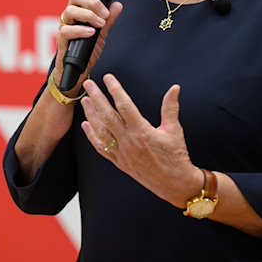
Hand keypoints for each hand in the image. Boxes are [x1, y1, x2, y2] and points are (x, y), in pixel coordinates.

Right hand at [54, 0, 122, 93]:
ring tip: (100, 23)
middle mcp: (69, 16)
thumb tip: (117, 5)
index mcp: (78, 10)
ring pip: (70, 11)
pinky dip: (80, 30)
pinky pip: (67, 31)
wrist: (78, 71)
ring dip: (88, 15)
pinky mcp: (62, 41)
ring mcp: (64, 27)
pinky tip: (91, 32)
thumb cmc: (86, 50)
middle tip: (105, 13)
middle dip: (92, 2)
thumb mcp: (102, 33)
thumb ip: (108, 19)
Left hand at [80, 74, 201, 207]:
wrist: (174, 183)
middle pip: (108, 116)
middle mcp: (129, 142)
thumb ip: (171, 107)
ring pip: (101, 131)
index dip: (115, 90)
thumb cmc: (176, 157)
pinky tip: (86, 125)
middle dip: (97, 98)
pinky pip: (101, 148)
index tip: (108, 78)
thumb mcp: (174, 130)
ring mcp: (122, 153)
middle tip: (88, 84)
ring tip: (85, 101)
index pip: (125, 106)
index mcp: (142, 132)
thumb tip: (175, 88)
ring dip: (91, 115)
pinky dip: (92, 136)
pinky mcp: (119, 162)